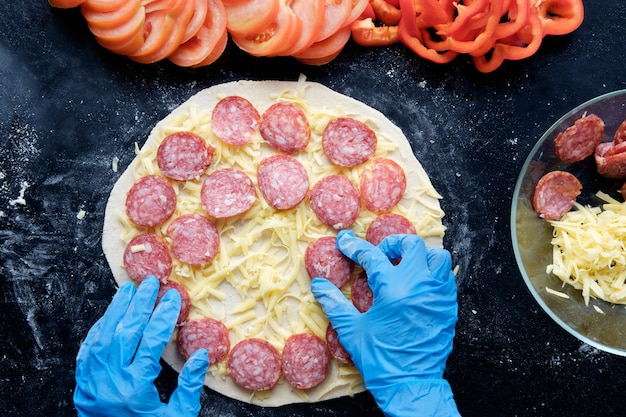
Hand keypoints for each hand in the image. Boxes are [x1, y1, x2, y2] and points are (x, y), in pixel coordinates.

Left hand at [74, 276, 208, 416]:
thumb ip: (189, 386)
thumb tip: (202, 355)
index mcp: (135, 389)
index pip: (151, 342)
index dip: (163, 316)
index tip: (172, 297)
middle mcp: (110, 381)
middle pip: (126, 332)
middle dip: (140, 304)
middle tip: (151, 283)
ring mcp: (93, 382)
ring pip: (103, 336)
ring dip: (117, 310)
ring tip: (129, 289)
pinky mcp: (83, 386)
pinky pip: (87, 351)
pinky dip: (98, 330)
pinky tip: (109, 316)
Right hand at [311, 230, 459, 416]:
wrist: (410, 384)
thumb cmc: (379, 358)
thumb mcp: (352, 330)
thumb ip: (335, 303)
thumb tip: (319, 285)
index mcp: (393, 289)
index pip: (373, 256)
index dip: (355, 246)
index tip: (345, 242)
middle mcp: (419, 285)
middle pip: (412, 245)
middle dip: (393, 243)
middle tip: (379, 253)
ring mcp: (438, 294)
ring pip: (437, 257)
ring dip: (419, 255)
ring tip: (403, 265)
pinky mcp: (449, 306)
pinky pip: (446, 277)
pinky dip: (432, 272)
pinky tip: (416, 283)